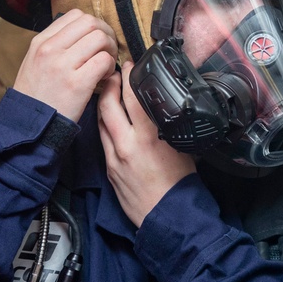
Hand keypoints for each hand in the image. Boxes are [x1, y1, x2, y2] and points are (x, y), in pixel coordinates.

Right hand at [13, 10, 117, 122]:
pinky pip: (103, 61)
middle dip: (107, 34)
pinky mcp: (76, 84)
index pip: (75, 15)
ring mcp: (62, 65)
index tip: (97, 39)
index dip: (93, 25)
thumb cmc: (37, 95)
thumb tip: (82, 34)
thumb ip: (56, 45)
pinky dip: (109, 67)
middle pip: (91, 23)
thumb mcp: (35, 62)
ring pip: (100, 39)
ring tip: (105, 66)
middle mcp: (50, 49)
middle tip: (107, 51)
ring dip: (110, 51)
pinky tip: (103, 78)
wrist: (28, 125)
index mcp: (41, 41)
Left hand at [97, 62, 196, 226]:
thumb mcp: (181, 147)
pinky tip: (109, 120)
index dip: (129, 76)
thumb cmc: (180, 185)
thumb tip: (164, 108)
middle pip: (108, 104)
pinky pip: (102, 140)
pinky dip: (104, 125)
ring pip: (101, 120)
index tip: (130, 65)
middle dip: (109, 85)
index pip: (134, 97)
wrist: (168, 216)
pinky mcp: (109, 168)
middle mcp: (128, 144)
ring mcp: (115, 156)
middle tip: (113, 74)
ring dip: (103, 103)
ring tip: (108, 93)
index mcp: (149, 137)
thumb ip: (168, 126)